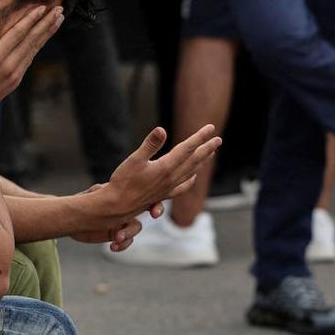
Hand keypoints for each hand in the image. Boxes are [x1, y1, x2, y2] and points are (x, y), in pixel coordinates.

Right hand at [0, 5, 63, 111]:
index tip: (42, 7)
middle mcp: (8, 66)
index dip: (30, 19)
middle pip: (31, 40)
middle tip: (59, 8)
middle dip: (46, 23)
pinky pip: (31, 57)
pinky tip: (44, 35)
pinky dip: (39, 44)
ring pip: (34, 48)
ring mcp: (15, 73)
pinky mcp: (17, 79)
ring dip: (47, 32)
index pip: (17, 34)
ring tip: (58, 18)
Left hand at [69, 184, 148, 249]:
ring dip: (129, 234)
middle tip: (154, 215)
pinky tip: (113, 247)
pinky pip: (126, 241)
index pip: (143, 192)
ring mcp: (122, 221)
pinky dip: (123, 245)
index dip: (153, 197)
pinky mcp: (116, 235)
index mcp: (122, 194)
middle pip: (147, 207)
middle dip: (155, 210)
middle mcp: (126, 207)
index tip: (154, 210)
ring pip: (136, 227)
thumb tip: (104, 188)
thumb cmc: (80, 202)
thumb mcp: (91, 195)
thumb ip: (101, 193)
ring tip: (117, 239)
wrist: (70, 219)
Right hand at [97, 125, 221, 221]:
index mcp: (166, 167)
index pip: (187, 149)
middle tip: (218, 139)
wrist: (116, 206)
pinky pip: (183, 186)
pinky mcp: (163, 195)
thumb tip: (162, 130)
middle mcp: (171, 178)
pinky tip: (193, 177)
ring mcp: (168, 188)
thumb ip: (150, 144)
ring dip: (202, 162)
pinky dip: (191, 179)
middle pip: (194, 161)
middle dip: (207, 149)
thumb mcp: (134, 159)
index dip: (199, 137)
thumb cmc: (122, 182)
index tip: (210, 128)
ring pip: (191, 172)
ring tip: (210, 154)